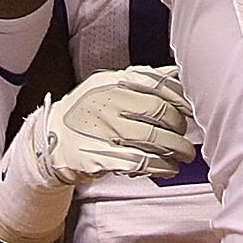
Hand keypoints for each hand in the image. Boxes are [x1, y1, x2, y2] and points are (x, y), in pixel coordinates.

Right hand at [24, 66, 197, 185]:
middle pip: (158, 113)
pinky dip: (161, 167)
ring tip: (184, 154)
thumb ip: (142, 80)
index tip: (191, 109)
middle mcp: (108, 103)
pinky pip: (140, 162)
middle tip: (186, 135)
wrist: (51, 140)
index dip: (180, 99)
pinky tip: (169, 168)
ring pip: (153, 139)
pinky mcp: (102, 157)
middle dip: (180, 126)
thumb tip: (177, 73)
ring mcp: (104, 131)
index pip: (157, 86)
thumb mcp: (108, 87)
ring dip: (176, 149)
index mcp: (112, 82)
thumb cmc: (87, 112)